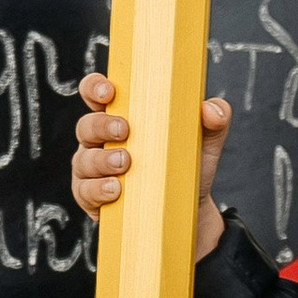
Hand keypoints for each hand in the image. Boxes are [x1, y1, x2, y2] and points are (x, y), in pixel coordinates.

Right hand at [73, 79, 232, 252]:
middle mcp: (101, 140)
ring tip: (126, 164)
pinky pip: (84, 191)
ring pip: (84, 160)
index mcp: (121, 116)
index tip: (108, 92)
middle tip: (125, 131)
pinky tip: (115, 190)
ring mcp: (92, 169)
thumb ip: (214, 121)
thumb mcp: (204, 142)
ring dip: (102, 160)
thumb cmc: (186, 166)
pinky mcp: (92, 197)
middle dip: (101, 125)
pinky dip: (98, 189)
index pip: (97, 94)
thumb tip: (212, 110)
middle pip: (86, 125)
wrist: (187, 210)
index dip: (95, 88)